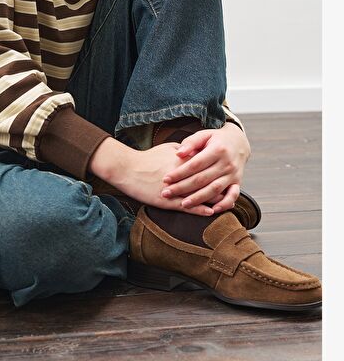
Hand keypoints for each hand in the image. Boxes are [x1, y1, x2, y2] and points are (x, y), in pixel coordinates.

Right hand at [109, 142, 224, 216]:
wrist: (128, 169)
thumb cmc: (148, 158)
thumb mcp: (167, 148)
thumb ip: (184, 149)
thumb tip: (195, 150)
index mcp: (183, 162)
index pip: (206, 167)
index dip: (218, 171)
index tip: (227, 173)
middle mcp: (182, 176)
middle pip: (206, 182)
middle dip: (220, 187)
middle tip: (231, 190)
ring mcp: (175, 190)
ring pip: (199, 196)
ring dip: (213, 200)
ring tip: (225, 204)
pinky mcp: (167, 201)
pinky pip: (187, 207)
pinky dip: (200, 210)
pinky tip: (210, 212)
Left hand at [159, 123, 250, 212]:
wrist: (238, 142)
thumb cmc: (215, 139)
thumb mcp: (203, 135)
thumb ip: (191, 143)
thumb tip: (178, 154)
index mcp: (217, 149)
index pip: (195, 164)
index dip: (180, 173)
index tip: (165, 179)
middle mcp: (226, 163)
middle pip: (202, 179)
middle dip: (183, 188)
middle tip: (166, 193)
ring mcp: (233, 174)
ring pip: (214, 189)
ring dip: (198, 199)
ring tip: (183, 205)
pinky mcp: (237, 182)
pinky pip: (233, 196)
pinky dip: (223, 204)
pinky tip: (211, 210)